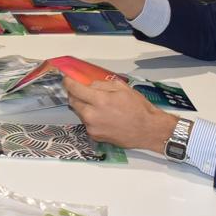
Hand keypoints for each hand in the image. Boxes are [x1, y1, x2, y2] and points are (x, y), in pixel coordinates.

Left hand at [62, 77, 177, 152]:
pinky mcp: (94, 136)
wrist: (148, 130)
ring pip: (79, 112)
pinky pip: (86, 123)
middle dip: (75, 94)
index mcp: (99, 101)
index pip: (75, 89)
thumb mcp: (122, 88)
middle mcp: (92, 115)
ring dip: (83, 106)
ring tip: (98, 105)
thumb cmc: (138, 108)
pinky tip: (103, 116)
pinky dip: (90, 117)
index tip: (67, 79)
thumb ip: (101, 85)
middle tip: (82, 91)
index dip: (68, 82)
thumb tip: (88, 85)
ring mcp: (92, 127)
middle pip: (72, 101)